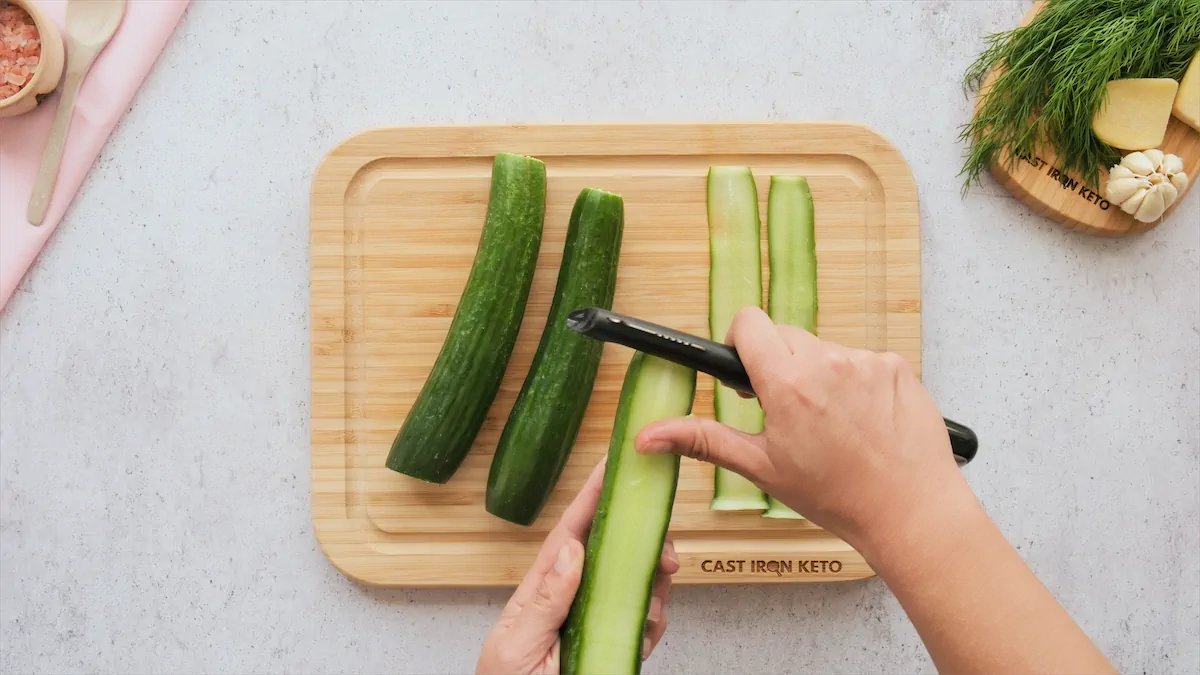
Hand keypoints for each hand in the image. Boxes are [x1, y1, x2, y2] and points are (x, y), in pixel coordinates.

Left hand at [476, 458, 679, 674]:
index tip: (614, 464)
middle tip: (664, 557)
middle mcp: (571, 597)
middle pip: (614, 550)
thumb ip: (545, 601)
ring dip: (653, 586)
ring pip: (636, 583)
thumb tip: (572, 549)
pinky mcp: (611, 643)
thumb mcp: (517, 646)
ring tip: (653, 603)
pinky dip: (654, 621)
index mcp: (543, 589)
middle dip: (643, 544)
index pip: (571, 532)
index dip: (593, 496)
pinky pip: (643, 621)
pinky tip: (647, 629)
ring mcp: (593, 619)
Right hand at [635, 306, 969, 558]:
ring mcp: (867, 361)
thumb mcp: (761, 468)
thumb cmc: (837, 495)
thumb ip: (701, 440)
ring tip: (831, 423)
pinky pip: (861, 360)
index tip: (745, 370)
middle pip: (785, 336)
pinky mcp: (897, 366)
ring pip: (824, 349)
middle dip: (779, 364)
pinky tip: (862, 420)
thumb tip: (647, 436)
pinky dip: (855, 382)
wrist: (909, 511)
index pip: (748, 323)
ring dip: (818, 375)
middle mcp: (828, 362)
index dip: (740, 343)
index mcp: (788, 384)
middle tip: (786, 410)